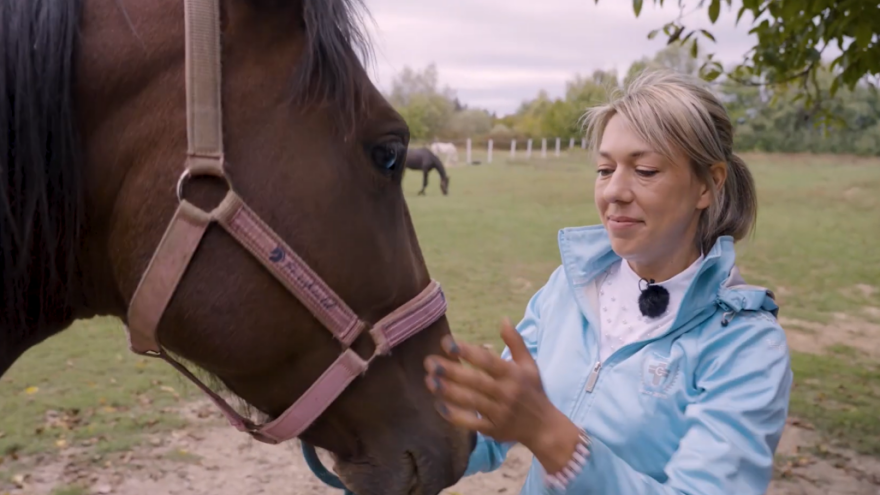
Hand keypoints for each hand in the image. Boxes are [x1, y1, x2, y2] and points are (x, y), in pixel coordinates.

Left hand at [424, 319, 582, 470]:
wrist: (543, 427)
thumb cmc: (533, 391)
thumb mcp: (529, 365)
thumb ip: (516, 342)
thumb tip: (503, 319)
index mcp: (514, 375)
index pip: (488, 362)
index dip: (467, 351)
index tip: (447, 343)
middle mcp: (506, 393)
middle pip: (475, 381)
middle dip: (451, 371)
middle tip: (429, 362)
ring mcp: (499, 413)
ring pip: (470, 401)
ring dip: (448, 391)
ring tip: (429, 380)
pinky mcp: (493, 430)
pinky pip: (471, 422)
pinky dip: (454, 415)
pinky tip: (438, 405)